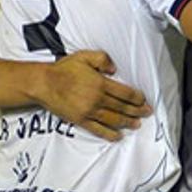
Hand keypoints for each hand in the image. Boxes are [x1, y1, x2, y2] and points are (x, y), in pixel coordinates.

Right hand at [35, 51, 151, 139]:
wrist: (44, 83)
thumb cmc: (63, 69)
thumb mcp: (84, 56)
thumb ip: (102, 59)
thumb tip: (114, 69)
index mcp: (100, 83)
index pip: (126, 93)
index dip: (137, 98)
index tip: (143, 100)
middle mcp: (97, 99)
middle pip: (123, 107)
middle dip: (137, 111)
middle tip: (147, 113)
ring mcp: (89, 111)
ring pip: (114, 119)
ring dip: (127, 123)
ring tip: (136, 124)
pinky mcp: (81, 120)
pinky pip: (98, 129)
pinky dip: (110, 134)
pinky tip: (118, 136)